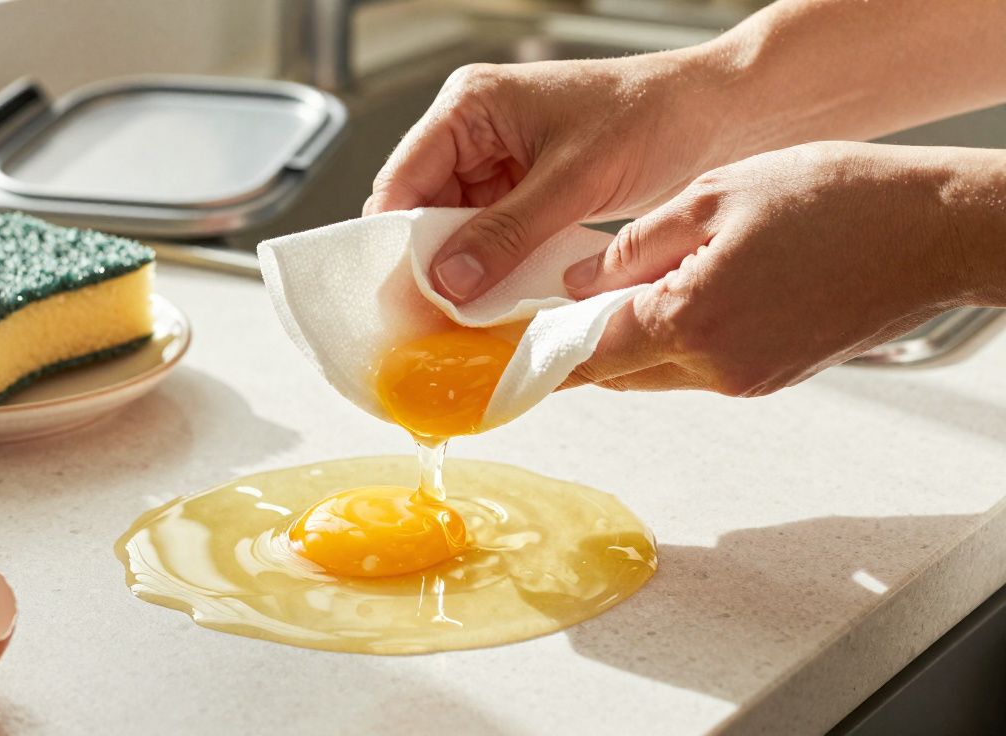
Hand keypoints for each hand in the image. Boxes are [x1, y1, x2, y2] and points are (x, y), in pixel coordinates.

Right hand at [363, 54, 732, 302]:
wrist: (715, 117)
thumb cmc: (652, 117)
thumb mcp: (574, 181)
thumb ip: (506, 233)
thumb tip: (448, 282)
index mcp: (469, 106)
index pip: (402, 180)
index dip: (397, 241)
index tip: (404, 297)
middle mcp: (472, 132)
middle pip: (421, 212)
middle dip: (430, 265)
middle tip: (435, 322)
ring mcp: (496, 163)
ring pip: (453, 232)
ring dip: (463, 274)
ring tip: (469, 320)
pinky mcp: (522, 191)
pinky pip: (489, 238)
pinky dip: (493, 271)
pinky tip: (499, 303)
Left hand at [559, 142, 1005, 395]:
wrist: (929, 230)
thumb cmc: (832, 200)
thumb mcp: (710, 198)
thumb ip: (631, 249)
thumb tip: (575, 285)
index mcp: (690, 323)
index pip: (587, 358)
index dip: (541, 356)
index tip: (506, 357)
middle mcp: (716, 368)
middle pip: (618, 372)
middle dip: (583, 345)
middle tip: (557, 309)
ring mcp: (747, 381)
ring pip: (657, 373)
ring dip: (630, 341)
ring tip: (627, 288)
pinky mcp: (772, 378)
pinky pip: (699, 369)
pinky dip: (675, 341)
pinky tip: (684, 295)